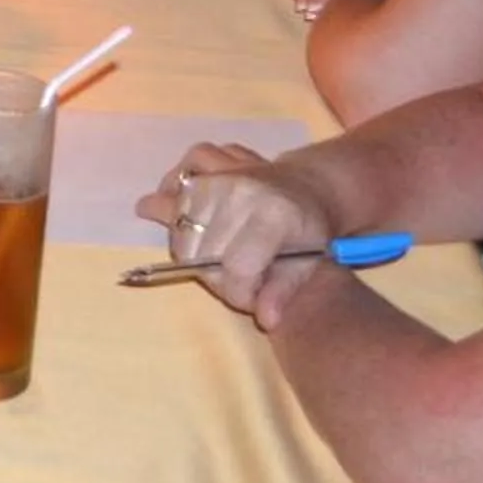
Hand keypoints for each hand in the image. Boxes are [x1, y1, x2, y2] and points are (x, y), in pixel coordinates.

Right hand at [133, 144, 338, 328]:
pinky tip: (174, 207)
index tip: (250, 299)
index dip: (239, 293)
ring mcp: (221, 174)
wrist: (311, 186)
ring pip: (182, 223)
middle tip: (237, 279)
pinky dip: (171, 194)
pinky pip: (178, 181)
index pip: (237, 268)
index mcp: (274, 217)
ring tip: (213, 254)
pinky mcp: (207, 161)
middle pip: (204, 251)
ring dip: (190, 247)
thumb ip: (284, 292)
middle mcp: (242, 191)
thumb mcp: (308, 264)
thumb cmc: (309, 231)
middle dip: (216, 277)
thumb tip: (266, 320)